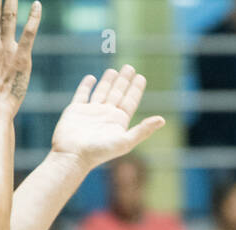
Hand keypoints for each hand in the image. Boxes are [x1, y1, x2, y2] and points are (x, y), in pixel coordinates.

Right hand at [51, 65, 166, 171]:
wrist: (73, 156)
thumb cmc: (99, 152)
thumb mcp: (125, 142)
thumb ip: (143, 130)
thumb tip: (162, 120)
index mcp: (118, 122)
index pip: (130, 101)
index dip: (136, 89)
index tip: (141, 77)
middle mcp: (106, 115)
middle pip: (117, 93)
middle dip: (124, 81)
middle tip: (130, 67)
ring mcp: (90, 112)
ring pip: (102, 92)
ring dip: (108, 81)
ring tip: (114, 71)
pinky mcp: (75, 110)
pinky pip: (82, 94)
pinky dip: (86, 85)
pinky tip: (91, 78)